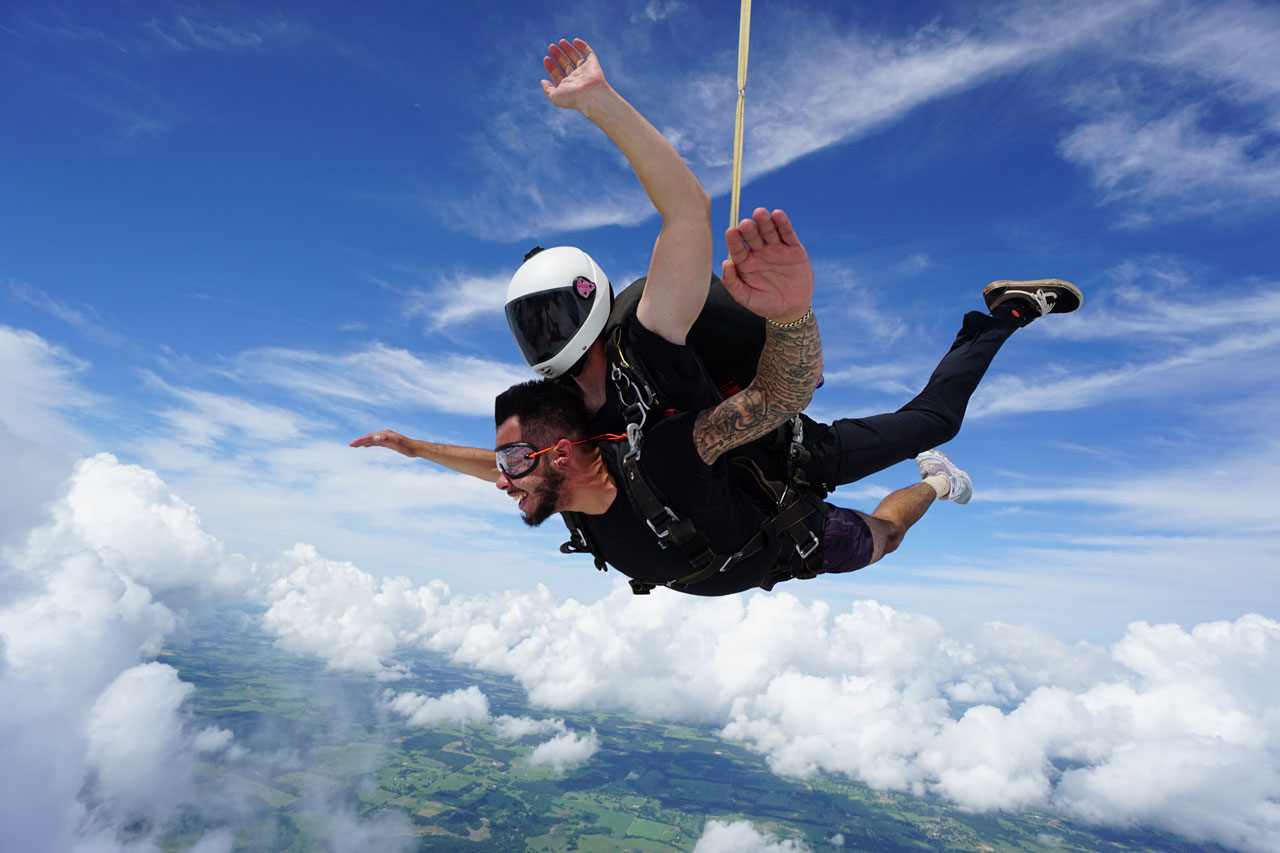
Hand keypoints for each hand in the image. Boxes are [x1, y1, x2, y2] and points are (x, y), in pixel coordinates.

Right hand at [349, 430, 416, 457]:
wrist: (415, 448)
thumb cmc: (406, 446)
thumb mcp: (396, 443)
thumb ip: (385, 439)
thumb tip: (374, 438)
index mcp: (384, 434)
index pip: (369, 437)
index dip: (360, 440)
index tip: (352, 444)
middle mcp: (384, 435)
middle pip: (369, 437)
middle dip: (360, 441)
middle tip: (350, 445)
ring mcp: (386, 438)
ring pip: (372, 439)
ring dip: (364, 442)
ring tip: (356, 445)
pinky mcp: (388, 443)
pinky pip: (376, 442)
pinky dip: (370, 443)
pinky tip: (367, 446)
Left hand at [540, 38, 607, 109]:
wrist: (591, 95)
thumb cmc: (573, 98)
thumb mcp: (555, 97)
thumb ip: (547, 89)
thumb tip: (542, 81)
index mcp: (568, 86)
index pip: (557, 74)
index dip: (551, 66)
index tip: (546, 58)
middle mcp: (576, 79)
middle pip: (565, 64)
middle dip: (558, 55)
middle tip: (551, 47)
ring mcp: (585, 71)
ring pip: (576, 58)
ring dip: (568, 49)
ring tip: (561, 41)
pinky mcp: (593, 64)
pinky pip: (589, 53)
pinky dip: (583, 46)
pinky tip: (575, 40)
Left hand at [721, 208, 813, 322]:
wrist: (792, 308)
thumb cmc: (765, 304)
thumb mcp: (747, 298)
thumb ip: (733, 283)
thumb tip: (725, 264)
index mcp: (745, 263)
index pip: (737, 248)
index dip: (734, 240)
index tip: (731, 232)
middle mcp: (759, 252)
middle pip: (753, 236)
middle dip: (749, 229)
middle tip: (746, 224)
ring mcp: (776, 248)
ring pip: (769, 231)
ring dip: (765, 221)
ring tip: (760, 213)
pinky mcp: (793, 248)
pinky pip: (787, 233)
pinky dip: (783, 224)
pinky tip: (778, 215)